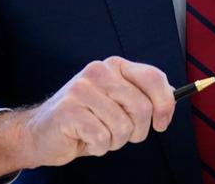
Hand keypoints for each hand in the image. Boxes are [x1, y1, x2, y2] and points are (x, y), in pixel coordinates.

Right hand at [0, 57, 174, 179]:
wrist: (42, 133)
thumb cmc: (87, 120)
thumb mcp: (117, 102)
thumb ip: (142, 96)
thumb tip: (171, 99)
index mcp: (114, 66)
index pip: (153, 78)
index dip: (165, 104)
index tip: (162, 123)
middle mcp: (99, 71)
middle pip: (142, 108)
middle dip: (137, 131)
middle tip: (121, 135)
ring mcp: (82, 89)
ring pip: (123, 127)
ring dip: (115, 141)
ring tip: (99, 135)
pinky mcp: (69, 110)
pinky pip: (103, 138)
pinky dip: (99, 147)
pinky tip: (85, 140)